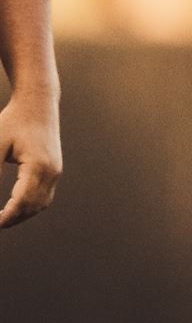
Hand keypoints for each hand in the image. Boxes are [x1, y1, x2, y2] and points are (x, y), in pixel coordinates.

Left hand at [0, 89, 59, 228]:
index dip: (6, 217)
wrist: (38, 103)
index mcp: (38, 165)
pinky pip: (45, 195)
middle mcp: (51, 171)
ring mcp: (55, 170)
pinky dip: (30, 206)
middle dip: (13, 219)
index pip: (22, 201)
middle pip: (33, 206)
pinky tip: (14, 206)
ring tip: (2, 218)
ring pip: (41, 204)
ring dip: (22, 214)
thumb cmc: (14, 121)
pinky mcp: (54, 169)